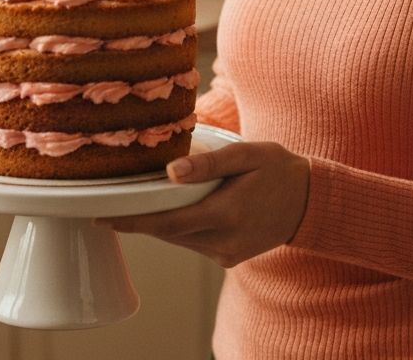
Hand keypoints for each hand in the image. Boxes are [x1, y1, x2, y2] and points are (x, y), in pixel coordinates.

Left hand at [97, 141, 309, 267]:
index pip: (167, 222)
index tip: (102, 217)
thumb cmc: (278, 169)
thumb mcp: (247, 154)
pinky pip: (194, 243)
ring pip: (180, 239)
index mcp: (226, 213)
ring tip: (133, 204)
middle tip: (107, 204)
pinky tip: (173, 210)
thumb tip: (170, 171)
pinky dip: (180, 228)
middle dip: (138, 221)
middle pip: (168, 232)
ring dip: (159, 224)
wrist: (310, 201)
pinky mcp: (229, 258)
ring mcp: (226, 253)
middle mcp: (223, 240)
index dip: (132, 222)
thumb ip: (209, 163)